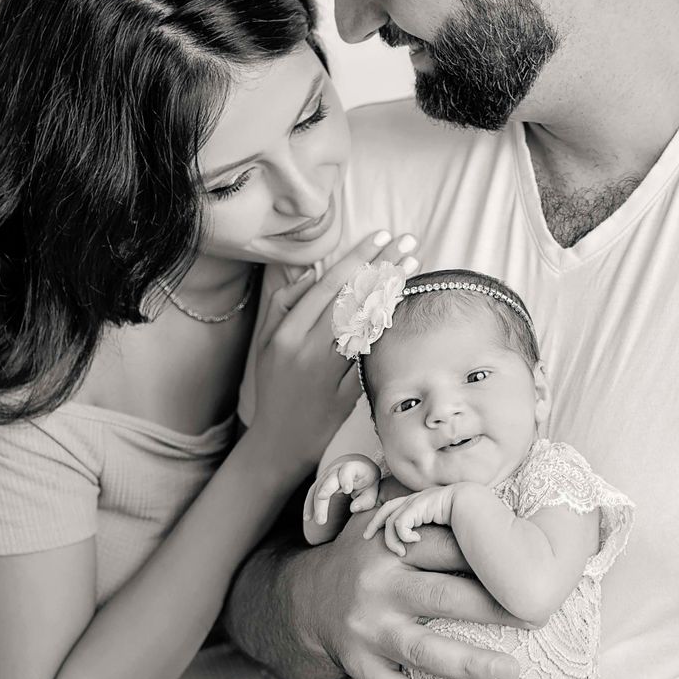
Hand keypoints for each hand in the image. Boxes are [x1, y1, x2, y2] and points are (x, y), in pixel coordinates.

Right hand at [251, 230, 418, 475]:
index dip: (355, 259)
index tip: (379, 237)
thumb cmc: (275, 386)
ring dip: (390, 292)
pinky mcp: (347, 392)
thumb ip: (284, 304)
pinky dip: (385, 329)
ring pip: (365, 323)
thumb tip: (309, 273)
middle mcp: (307, 349)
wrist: (280, 441)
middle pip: (351, 299)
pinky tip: (404, 306)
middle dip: (381, 267)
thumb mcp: (267, 343)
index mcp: (287, 332)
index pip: (327, 286)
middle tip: (407, 242)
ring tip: (412, 266)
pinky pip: (370, 356)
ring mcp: (329, 372)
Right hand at [289, 517, 523, 678]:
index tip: (528, 570)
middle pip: (443, 597)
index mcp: (391, 547)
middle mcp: (378, 587)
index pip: (447, 548)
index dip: (489, 559)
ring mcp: (367, 629)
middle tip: (539, 619)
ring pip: (423, 650)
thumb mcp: (380, 522)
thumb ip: (421, 510)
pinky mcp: (358, 665)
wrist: (303, 600)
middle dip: (493, 610)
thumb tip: (482, 494)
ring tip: (512, 673)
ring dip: (470, 663)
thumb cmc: (363, 557)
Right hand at [310, 454, 380, 529]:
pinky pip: (312, 492)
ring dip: (315, 505)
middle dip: (325, 495)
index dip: (346, 479)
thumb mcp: (373, 489)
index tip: (347, 490)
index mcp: (354, 467)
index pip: (347, 470)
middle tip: (324, 515)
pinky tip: (308, 518)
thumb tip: (353, 508)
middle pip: (328, 481)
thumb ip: (367, 500)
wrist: (357, 466)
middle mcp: (337, 469)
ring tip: (319, 521)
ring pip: (318, 488)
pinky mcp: (320, 481)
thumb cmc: (368, 481)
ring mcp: (327, 474)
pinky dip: (309, 505)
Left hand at [363, 483, 459, 556]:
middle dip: (374, 523)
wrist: (476, 508)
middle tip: (365, 536)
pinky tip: (415, 541)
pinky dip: (403, 535)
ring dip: (392, 538)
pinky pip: (400, 522)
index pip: (396, 508)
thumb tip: (423, 555)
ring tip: (400, 552)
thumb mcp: (443, 530)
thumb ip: (430, 536)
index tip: (374, 533)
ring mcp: (419, 500)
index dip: (383, 519)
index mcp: (422, 504)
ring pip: (392, 519)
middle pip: (387, 509)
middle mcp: (418, 499)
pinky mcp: (420, 504)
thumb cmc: (465, 522)